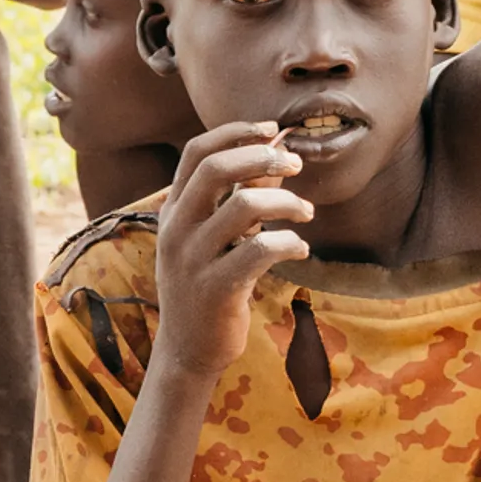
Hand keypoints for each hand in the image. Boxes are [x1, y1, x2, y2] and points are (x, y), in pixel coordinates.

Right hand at [154, 121, 313, 374]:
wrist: (187, 350)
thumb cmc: (207, 286)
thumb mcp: (214, 238)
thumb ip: (240, 197)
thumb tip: (277, 155)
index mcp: (173, 211)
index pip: (196, 153)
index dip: (234, 133)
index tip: (271, 131)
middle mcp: (176, 230)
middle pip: (216, 169)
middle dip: (263, 158)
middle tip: (296, 164)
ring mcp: (192, 259)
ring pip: (244, 206)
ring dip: (286, 202)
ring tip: (307, 212)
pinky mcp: (215, 289)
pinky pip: (259, 251)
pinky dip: (289, 242)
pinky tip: (301, 248)